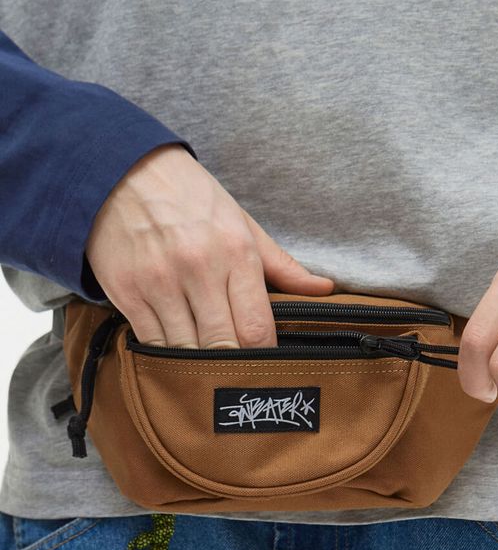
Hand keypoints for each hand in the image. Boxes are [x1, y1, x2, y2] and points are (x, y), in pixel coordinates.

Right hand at [85, 144, 333, 348]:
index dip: (263, 356)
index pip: (256, 328)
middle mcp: (198, 270)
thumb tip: (324, 289)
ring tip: (206, 368)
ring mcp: (159, 283)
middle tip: (237, 377)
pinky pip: (151, 344)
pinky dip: (165, 355)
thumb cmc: (190, 199)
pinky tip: (175, 352)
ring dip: (198, 365)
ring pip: (185, 351)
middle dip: (232, 367)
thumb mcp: (242, 223)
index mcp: (236, 253)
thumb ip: (282, 265)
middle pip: (223, 347)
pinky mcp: (127, 293)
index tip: (264, 365)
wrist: (121, 171)